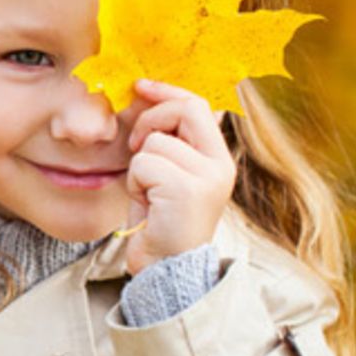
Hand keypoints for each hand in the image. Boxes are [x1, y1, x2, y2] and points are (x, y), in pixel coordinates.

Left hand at [122, 78, 235, 274]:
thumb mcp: (167, 176)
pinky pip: (144, 165)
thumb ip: (169, 143)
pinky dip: (135, 183)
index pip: (198, 105)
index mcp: (217, 159)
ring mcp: (207, 177)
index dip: (167, 91)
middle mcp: (220, 165)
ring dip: (139, 167)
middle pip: (185, 109)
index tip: (141, 86)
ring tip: (149, 194)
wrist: (166, 269)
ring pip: (154, 143)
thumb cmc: (160, 222)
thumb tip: (150, 100)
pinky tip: (147, 205)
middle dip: (150, 119)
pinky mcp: (188, 190)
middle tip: (137, 144)